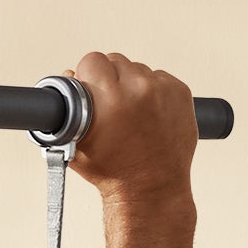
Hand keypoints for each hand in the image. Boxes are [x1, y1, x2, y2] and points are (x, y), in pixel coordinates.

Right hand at [60, 51, 200, 198]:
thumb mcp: (74, 143)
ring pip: (138, 68)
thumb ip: (66, 107)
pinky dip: (153, 90)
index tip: (90, 89)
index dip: (88, 74)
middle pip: (115, 60)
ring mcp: (162, 90)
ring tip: (131, 111)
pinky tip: (148, 113)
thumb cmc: (111, 171)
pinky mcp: (181, 92)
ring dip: (131, 83)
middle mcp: (138, 90)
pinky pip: (159, 78)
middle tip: (109, 103)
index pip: (93, 60)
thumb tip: (68, 75)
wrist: (151, 188)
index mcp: (109, 100)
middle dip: (109, 78)